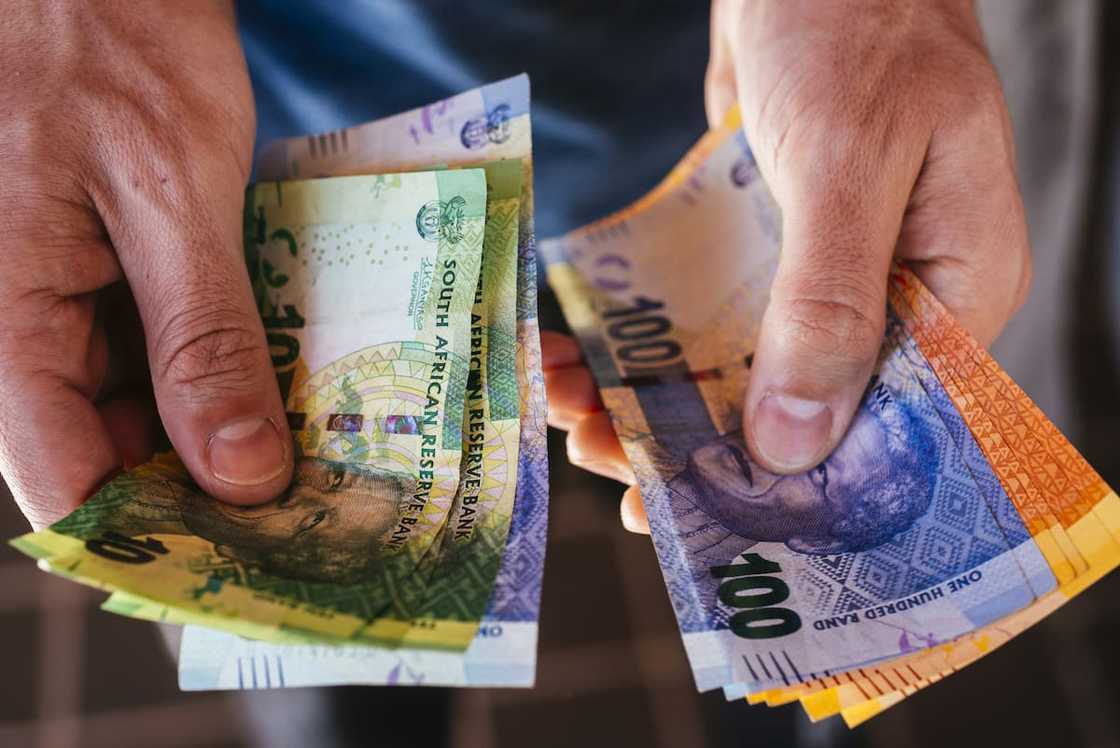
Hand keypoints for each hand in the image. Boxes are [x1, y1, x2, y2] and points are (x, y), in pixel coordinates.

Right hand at [0, 2, 293, 529]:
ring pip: (139, 408)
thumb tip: (237, 474)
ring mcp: (59, 302)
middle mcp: (19, 327)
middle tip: (318, 503)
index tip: (259, 560)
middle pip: (110, 453)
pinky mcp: (103, 274)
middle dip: (210, 484)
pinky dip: (221, 367)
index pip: (66, 483)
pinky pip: (156, 349)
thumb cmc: (111, 39)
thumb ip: (199, 339)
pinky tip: (288, 378)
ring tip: (320, 449)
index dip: (160, 536)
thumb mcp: (167, 192)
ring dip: (224, 427)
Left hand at [549, 0, 1030, 532]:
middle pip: (804, 409)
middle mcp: (890, 296)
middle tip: (624, 481)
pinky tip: (588, 361)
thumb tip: (796, 445)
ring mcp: (821, 274)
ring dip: (660, 398)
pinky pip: (704, 315)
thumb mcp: (849, 162)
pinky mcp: (762, 248)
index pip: (892, 426)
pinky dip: (649, 341)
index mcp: (953, 290)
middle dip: (708, 447)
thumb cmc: (858, 26)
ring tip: (581, 421)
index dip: (804, 485)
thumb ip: (826, 303)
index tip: (714, 523)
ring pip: (741, 367)